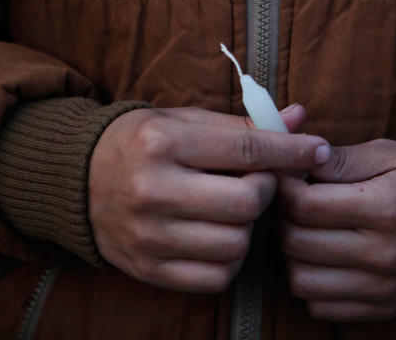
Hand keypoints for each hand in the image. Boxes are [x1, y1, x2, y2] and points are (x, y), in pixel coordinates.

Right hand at [89, 104, 329, 292]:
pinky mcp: (148, 270)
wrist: (78, 180)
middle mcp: (152, 190)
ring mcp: (148, 236)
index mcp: (162, 142)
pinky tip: (218, 235)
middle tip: (255, 181)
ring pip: (236, 245)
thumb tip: (302, 118)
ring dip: (248, 227)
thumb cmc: (143, 143)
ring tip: (232, 208)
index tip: (317, 150)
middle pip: (246, 204)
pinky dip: (230, 259)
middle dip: (265, 192)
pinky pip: (216, 278)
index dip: (291, 151)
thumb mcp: (186, 121)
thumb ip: (244, 124)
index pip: (245, 150)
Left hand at [277, 139, 395, 320]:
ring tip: (307, 230)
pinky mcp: (382, 308)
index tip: (285, 176)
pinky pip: (320, 306)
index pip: (304, 206)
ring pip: (301, 281)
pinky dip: (312, 282)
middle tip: (292, 201)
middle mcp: (384, 254)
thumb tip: (294, 160)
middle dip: (283, 218)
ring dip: (293, 255)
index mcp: (386, 207)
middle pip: (296, 243)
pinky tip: (323, 257)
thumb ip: (340, 159)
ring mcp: (383, 287)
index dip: (283, 188)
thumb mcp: (388, 153)